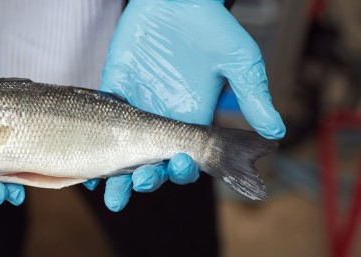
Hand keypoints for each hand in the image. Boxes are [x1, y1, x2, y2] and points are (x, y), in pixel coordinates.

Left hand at [86, 0, 284, 210]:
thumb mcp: (238, 58)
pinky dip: (95, 142)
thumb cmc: (211, 24)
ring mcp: (137, 105)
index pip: (187, 158)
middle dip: (147, 180)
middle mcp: (163, 118)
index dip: (183, 170)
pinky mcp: (115, 89)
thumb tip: (277, 130)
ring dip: (117, 174)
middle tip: (140, 182)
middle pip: (153, 163)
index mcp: (192, 118)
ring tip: (109, 192)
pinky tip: (87, 163)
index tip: (179, 166)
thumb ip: (252, 94)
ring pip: (124, 151)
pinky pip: (103, 121)